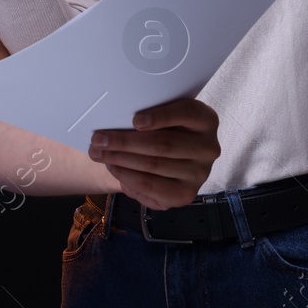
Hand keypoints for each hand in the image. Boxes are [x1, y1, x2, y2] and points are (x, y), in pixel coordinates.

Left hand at [90, 98, 220, 209]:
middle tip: (98, 138)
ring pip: (154, 166)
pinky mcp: (186, 194)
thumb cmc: (161, 129)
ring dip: (120, 159)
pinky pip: (152, 187)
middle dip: (125, 141)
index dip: (161, 116)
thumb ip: (150, 112)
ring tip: (99, 153)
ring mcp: (199, 173)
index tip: (135, 120)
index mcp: (206, 120)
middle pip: (164, 144)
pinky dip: (128, 177)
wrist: (167, 157)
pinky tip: (113, 168)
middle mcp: (208, 147)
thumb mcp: (162, 115)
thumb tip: (117, 115)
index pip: (187, 113)